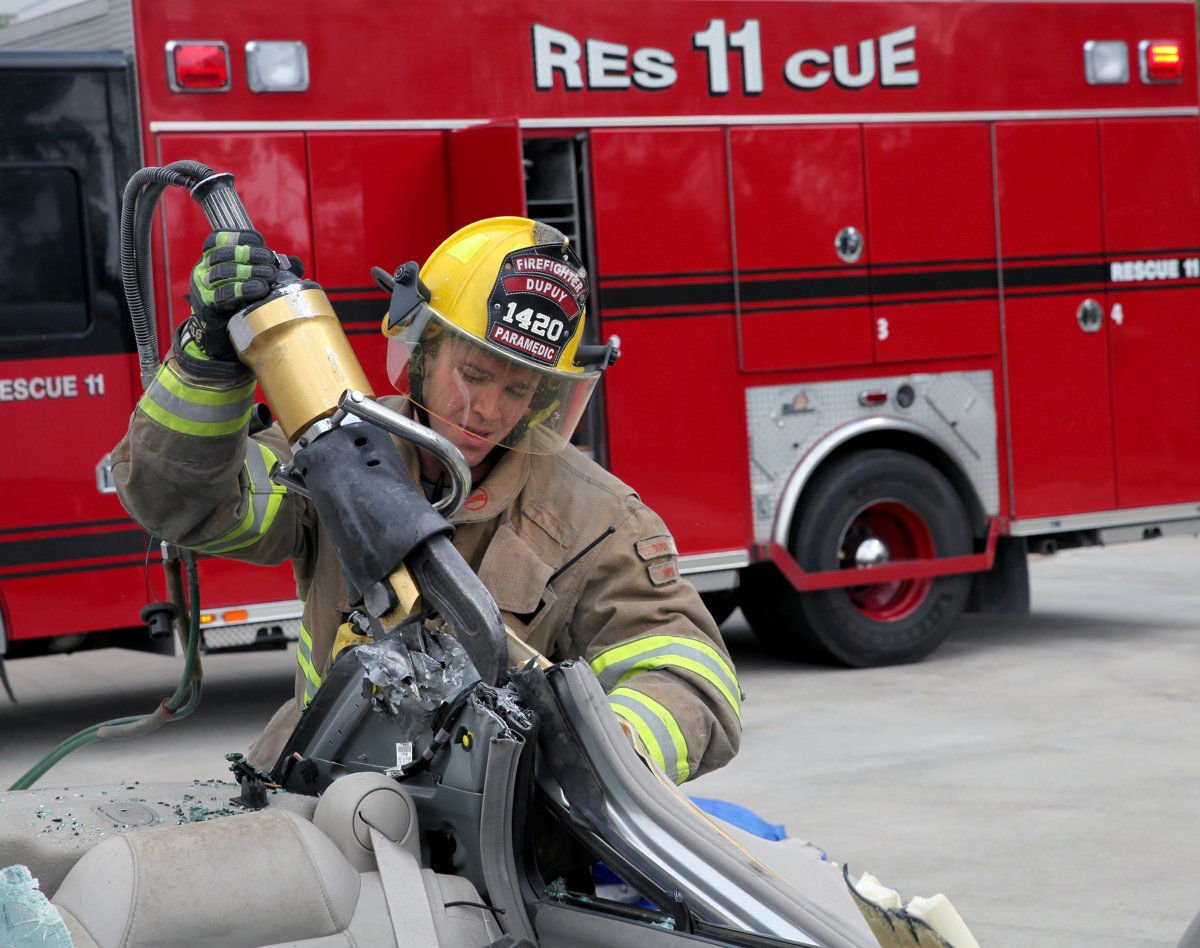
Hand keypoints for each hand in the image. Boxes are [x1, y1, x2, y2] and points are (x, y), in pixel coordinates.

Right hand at [184, 230, 303, 361]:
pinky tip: (260, 289)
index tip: (260, 240)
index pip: (218, 238)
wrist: (223, 334)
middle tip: (270, 260)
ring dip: (249, 271)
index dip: (239, 236)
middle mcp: (203, 270)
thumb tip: (296, 263)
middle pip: (221, 254)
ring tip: (270, 275)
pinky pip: (222, 296)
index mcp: (212, 258)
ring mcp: (202, 289)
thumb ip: (272, 268)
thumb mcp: (254, 280)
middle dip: (249, 254)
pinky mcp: (206, 307)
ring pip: (222, 273)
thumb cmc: (239, 302)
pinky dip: (243, 290)